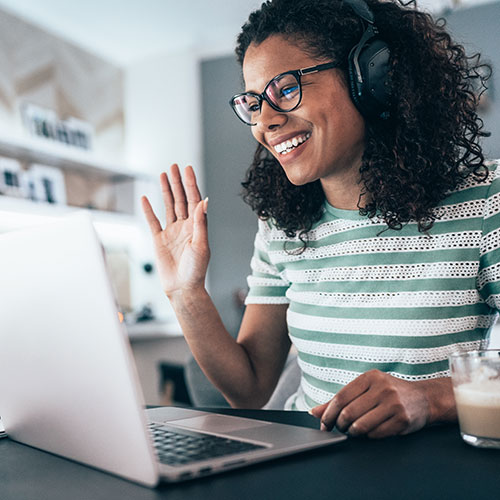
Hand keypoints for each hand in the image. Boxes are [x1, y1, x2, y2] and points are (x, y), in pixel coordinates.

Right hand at [141, 164, 208, 295]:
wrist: (182, 288)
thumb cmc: (196, 270)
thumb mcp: (201, 245)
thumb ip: (200, 223)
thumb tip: (204, 201)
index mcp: (196, 226)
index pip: (194, 200)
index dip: (191, 184)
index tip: (187, 168)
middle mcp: (184, 227)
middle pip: (181, 199)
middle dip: (177, 182)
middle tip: (174, 166)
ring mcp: (171, 232)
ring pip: (168, 206)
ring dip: (166, 190)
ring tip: (163, 174)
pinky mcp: (159, 240)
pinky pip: (152, 221)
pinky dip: (148, 209)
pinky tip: (146, 197)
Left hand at [310, 370, 433, 438]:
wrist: (424, 398)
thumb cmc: (389, 392)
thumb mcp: (366, 389)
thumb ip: (340, 400)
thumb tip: (314, 412)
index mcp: (370, 377)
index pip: (340, 397)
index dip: (328, 413)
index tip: (324, 423)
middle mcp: (382, 388)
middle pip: (348, 413)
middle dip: (339, 425)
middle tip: (339, 428)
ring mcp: (394, 404)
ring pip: (361, 426)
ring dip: (352, 433)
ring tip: (353, 431)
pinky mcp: (402, 420)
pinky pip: (375, 434)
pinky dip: (368, 437)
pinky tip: (369, 432)